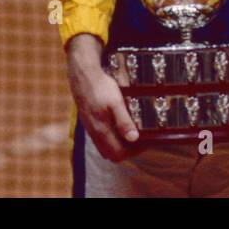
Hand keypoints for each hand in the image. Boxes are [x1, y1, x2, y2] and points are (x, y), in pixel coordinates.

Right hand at [66, 34, 138, 160]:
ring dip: (118, 144)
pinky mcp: (88, 120)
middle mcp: (94, 132)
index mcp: (101, 130)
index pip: (118, 153)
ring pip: (104, 146)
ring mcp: (90, 127)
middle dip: (127, 151)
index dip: (133, 152)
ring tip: (133, 133)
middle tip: (141, 140)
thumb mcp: (116, 102)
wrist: (82, 75)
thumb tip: (133, 139)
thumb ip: (124, 121)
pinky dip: (111, 137)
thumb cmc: (100, 87)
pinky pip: (100, 137)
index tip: (146, 143)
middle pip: (111, 153)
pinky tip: (118, 125)